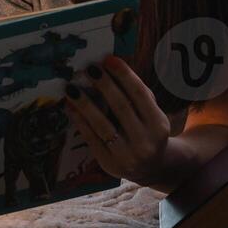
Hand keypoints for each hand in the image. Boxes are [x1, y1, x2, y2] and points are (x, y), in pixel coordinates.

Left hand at [63, 55, 180, 187]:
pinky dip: (79, 121)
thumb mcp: (151, 114)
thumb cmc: (146, 130)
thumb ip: (137, 94)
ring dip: (85, 105)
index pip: (140, 95)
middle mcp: (145, 141)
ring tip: (71, 88)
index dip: (124, 76)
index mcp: (158, 124)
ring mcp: (127, 155)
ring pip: (103, 125)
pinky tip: (69, 107)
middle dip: (104, 86)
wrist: (150, 168)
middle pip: (121, 108)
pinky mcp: (109, 163)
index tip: (108, 59)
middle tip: (88, 68)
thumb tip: (112, 67)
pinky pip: (91, 139)